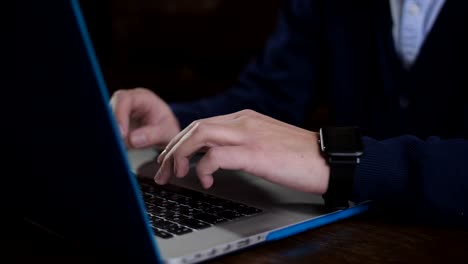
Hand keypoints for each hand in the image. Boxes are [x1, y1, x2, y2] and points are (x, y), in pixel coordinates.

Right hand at [110, 88, 179, 148]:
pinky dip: (109, 139)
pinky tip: (114, 151)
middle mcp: (127, 101)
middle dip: (111, 126)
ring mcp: (118, 112)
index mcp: (142, 97)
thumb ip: (153, 135)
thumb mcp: (167, 132)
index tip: (122, 134)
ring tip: (116, 150)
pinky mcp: (114, 123)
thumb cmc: (168, 129)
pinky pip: (106, 130)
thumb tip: (132, 140)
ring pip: (105, 120)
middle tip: (116, 144)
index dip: (119, 114)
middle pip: (109, 108)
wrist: (165, 133)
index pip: (124, 99)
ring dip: (109, 135)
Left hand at [155, 110, 329, 193]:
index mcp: (244, 118)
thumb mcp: (265, 142)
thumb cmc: (300, 156)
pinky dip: (203, 167)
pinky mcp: (255, 153)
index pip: (202, 124)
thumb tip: (218, 155)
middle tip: (164, 171)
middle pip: (195, 127)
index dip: (181, 142)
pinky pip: (216, 156)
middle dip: (172, 149)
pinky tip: (206, 180)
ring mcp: (249, 135)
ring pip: (199, 135)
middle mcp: (243, 121)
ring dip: (180, 155)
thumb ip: (242, 142)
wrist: (328, 159)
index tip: (171, 160)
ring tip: (177, 174)